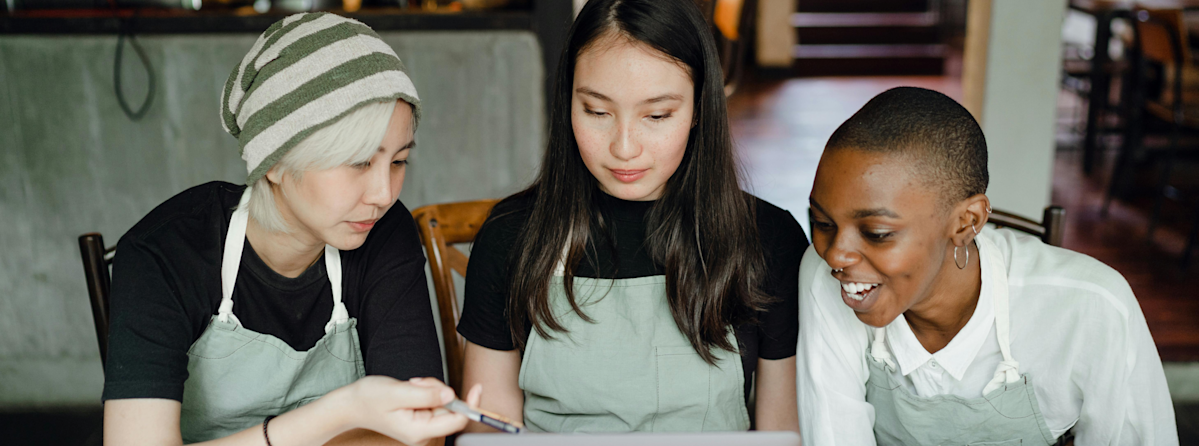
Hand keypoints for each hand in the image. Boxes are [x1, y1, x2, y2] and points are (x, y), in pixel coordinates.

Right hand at [344, 376, 481, 445]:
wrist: (352, 403)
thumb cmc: (370, 398)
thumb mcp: (398, 392)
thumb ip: (426, 394)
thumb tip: (451, 395)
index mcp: (420, 431)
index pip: (457, 420)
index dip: (470, 404)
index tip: (477, 386)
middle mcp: (424, 433)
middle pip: (450, 408)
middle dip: (438, 390)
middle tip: (417, 383)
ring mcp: (423, 427)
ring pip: (443, 402)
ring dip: (430, 389)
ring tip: (410, 387)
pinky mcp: (422, 419)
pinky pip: (435, 401)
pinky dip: (426, 391)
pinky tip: (411, 390)